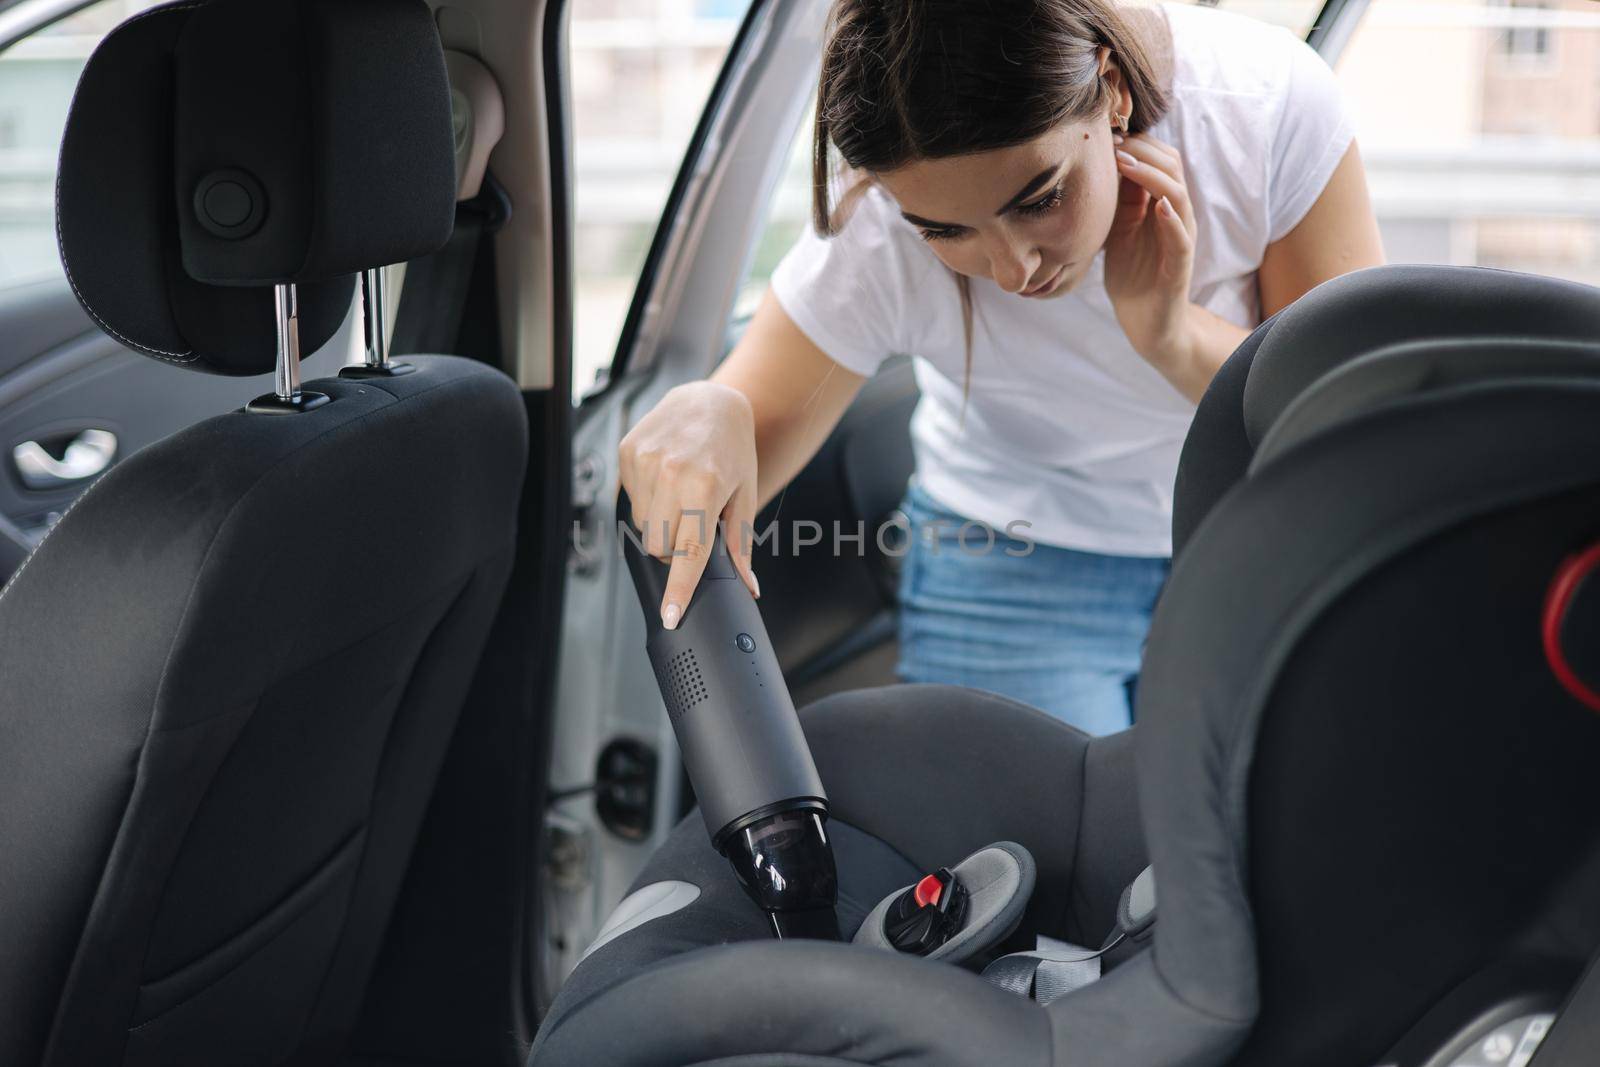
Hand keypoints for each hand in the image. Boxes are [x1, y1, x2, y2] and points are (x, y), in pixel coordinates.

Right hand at [618, 381, 761, 628]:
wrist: (709, 400)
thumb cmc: (733, 448)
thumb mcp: (745, 494)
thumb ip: (741, 544)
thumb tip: (748, 586)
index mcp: (705, 486)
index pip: (688, 551)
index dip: (679, 588)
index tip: (671, 616)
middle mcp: (671, 473)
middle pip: (659, 544)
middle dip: (674, 546)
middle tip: (692, 523)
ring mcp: (644, 461)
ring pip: (642, 524)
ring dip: (660, 522)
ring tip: (680, 495)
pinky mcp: (627, 452)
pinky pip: (630, 498)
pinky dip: (647, 498)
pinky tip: (665, 478)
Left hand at [1103, 132, 1198, 368]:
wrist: (1145, 321)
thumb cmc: (1131, 273)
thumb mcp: (1118, 229)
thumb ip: (1118, 199)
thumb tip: (1102, 162)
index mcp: (1160, 204)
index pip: (1159, 160)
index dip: (1136, 143)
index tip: (1107, 133)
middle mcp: (1175, 216)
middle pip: (1172, 167)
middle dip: (1142, 150)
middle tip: (1112, 140)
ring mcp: (1180, 238)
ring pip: (1179, 194)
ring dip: (1152, 176)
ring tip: (1125, 163)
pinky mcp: (1180, 266)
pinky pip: (1182, 237)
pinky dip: (1172, 219)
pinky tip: (1159, 205)